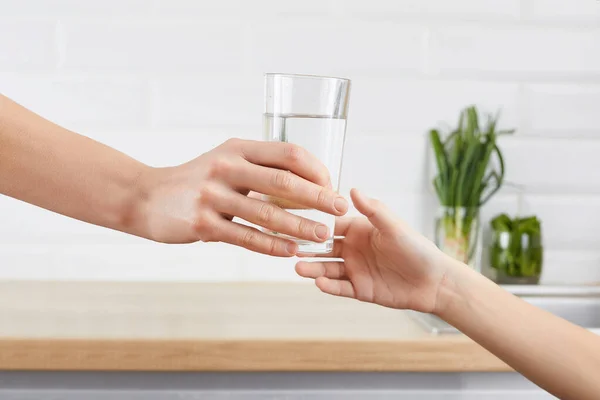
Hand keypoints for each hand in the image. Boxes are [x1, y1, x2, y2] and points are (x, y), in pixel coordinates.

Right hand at [137, 138, 347, 255]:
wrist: (146, 197)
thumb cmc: (196, 180)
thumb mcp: (225, 161)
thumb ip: (259, 169)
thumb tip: (306, 184)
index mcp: (237, 148)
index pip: (286, 153)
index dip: (314, 168)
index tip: (332, 184)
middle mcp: (225, 167)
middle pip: (282, 181)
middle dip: (317, 196)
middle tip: (340, 208)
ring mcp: (212, 196)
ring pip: (266, 213)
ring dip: (300, 226)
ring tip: (322, 235)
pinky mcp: (203, 224)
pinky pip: (246, 237)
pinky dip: (272, 245)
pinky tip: (291, 251)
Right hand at [295, 189, 449, 312]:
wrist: (434, 282)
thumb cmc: (417, 249)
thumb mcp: (394, 227)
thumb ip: (373, 210)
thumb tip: (352, 190)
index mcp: (359, 230)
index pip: (331, 225)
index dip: (315, 223)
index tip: (297, 220)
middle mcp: (353, 249)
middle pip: (324, 248)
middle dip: (307, 248)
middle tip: (291, 247)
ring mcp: (355, 270)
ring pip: (327, 269)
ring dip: (312, 268)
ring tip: (298, 267)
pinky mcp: (359, 289)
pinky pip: (339, 287)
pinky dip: (328, 286)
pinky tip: (319, 283)